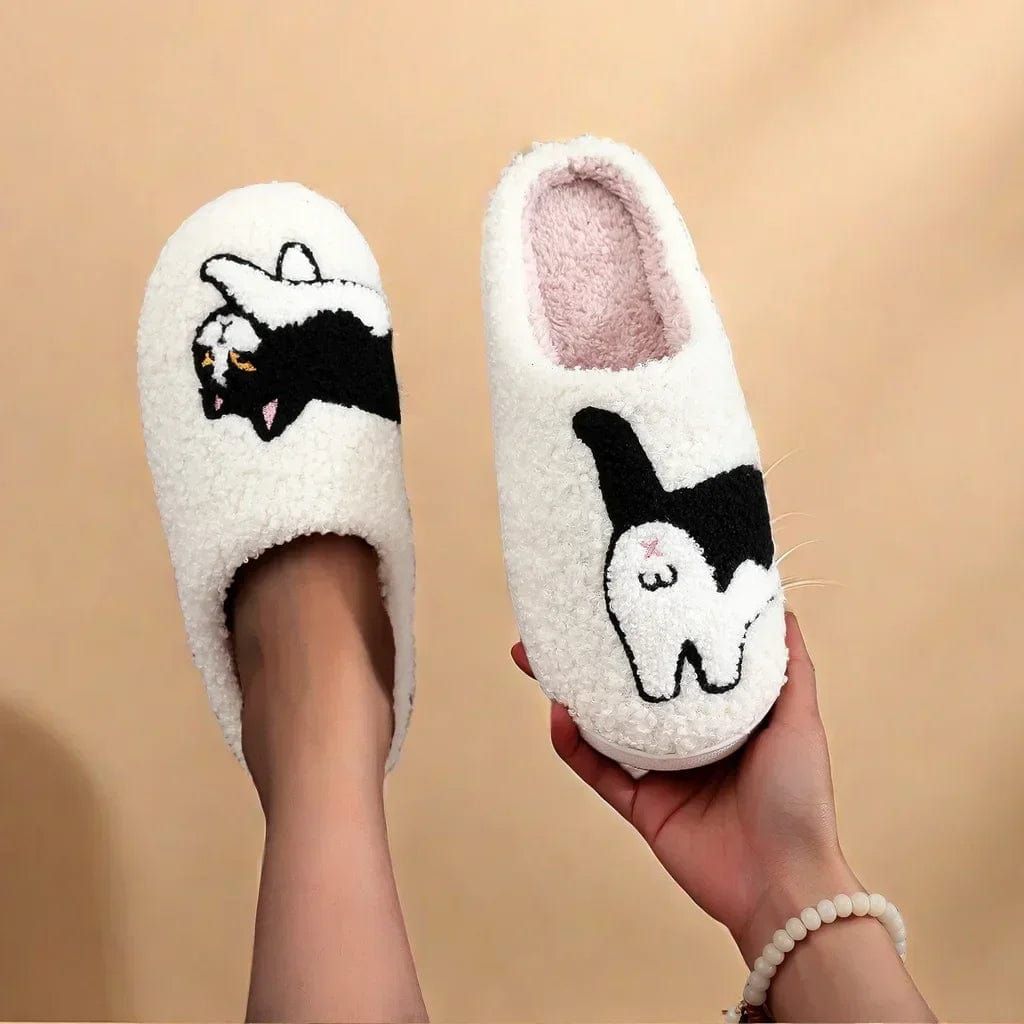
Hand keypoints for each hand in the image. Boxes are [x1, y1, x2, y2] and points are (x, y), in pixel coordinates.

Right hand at [512, 612, 857, 963]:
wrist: (785, 882)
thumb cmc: (799, 798)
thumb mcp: (800, 720)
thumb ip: (790, 669)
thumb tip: (778, 609)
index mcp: (722, 716)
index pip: (677, 662)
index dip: (650, 631)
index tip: (626, 598)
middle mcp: (686, 738)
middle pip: (630, 689)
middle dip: (593, 658)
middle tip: (559, 626)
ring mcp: (658, 772)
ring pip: (603, 724)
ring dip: (568, 693)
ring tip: (537, 659)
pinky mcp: (638, 806)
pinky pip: (596, 769)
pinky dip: (573, 743)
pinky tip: (559, 713)